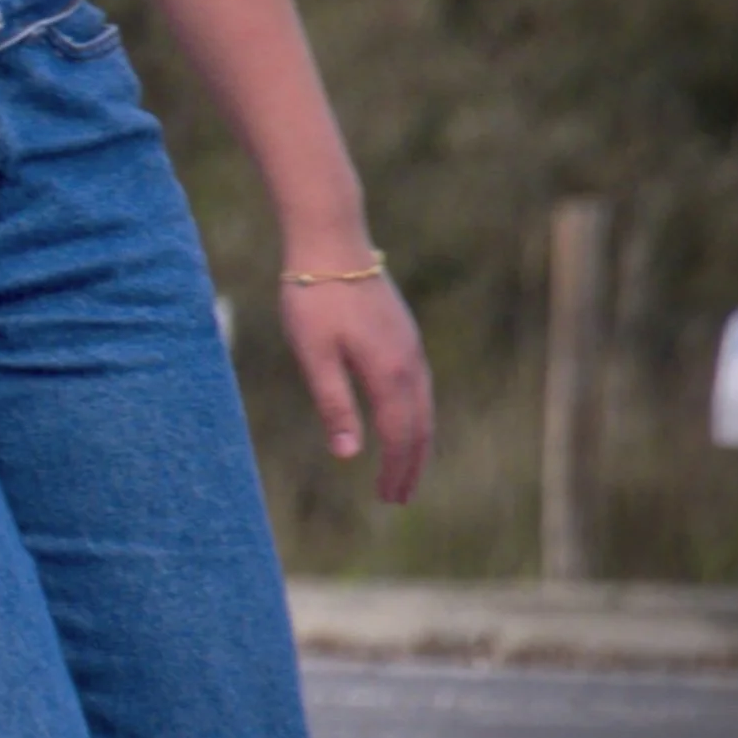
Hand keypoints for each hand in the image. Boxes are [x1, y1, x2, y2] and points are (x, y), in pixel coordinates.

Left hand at [280, 269, 434, 504]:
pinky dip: (417, 414)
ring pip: (424, 405)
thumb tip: (349, 455)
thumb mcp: (314, 355)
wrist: (331, 239)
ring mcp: (410, 345)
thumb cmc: (313, 297)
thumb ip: (334, 404)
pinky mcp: (404, 332)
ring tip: (406, 468)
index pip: (398, 435)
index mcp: (388, 371)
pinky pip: (420, 385)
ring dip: (417, 441)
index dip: (395, 470)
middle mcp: (409, 361)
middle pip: (420, 425)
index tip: (386, 498)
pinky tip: (405, 419)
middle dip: (412, 464)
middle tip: (399, 497)